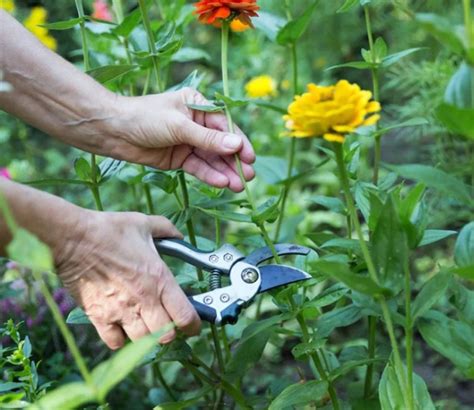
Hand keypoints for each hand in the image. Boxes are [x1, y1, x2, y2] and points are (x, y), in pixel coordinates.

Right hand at [56, 209, 199, 348]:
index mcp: (159, 278)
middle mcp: (143, 299)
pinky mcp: (98, 317)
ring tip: (145, 323)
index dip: (194, 326)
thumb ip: (167, 230)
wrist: (72, 237)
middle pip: (166, 336)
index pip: (185, 316)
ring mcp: (120, 311)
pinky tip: (121, 325)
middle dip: (171, 332)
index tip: (194, 326)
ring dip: (147, 336)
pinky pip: (115, 342)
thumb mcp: (144, 224)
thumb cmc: (108, 230)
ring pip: (143, 342)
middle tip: (167, 322)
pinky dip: (121, 338)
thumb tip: (179, 236)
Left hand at [108, 88, 254, 191]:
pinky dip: (209, 175)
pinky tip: (221, 184)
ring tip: (238, 185)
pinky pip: (198, 168)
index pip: (224, 125)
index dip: (238, 142)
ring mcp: (187, 142)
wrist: (113, 131)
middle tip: (248, 177)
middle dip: (234, 161)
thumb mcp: (179, 126)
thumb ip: (208, 138)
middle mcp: (196, 124)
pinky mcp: (179, 159)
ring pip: (211, 159)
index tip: (250, 158)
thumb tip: (237, 145)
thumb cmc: (145, 117)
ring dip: (224, 172)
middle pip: (221, 145)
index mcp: (198, 106)